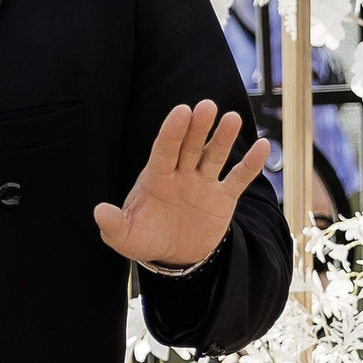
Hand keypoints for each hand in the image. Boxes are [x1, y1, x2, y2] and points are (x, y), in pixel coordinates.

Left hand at [94, 101, 271, 273]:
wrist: (173, 255)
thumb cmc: (145, 238)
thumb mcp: (125, 237)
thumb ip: (113, 224)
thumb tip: (99, 211)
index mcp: (156, 178)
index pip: (164, 150)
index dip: (172, 131)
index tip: (181, 111)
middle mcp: (181, 174)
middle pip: (190, 146)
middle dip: (198, 127)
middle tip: (206, 106)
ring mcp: (203, 184)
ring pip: (214, 156)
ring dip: (223, 138)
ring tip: (232, 118)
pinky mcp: (223, 198)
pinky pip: (238, 178)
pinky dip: (250, 164)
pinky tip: (263, 146)